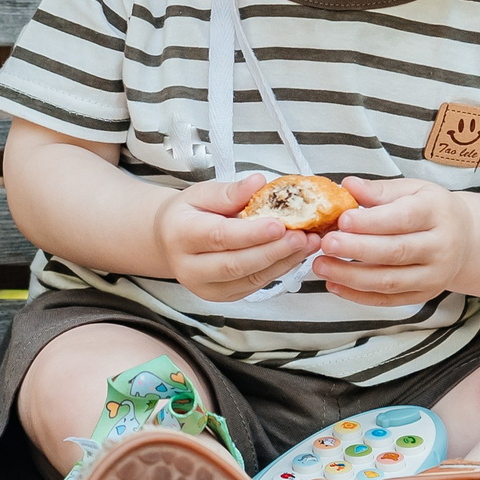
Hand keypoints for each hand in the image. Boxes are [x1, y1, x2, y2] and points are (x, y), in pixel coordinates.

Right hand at [155, 174, 318, 302]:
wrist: (170, 241)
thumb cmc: (189, 213)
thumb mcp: (201, 193)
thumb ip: (230, 191)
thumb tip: (258, 183)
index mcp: (181, 236)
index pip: (219, 237)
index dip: (252, 233)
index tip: (281, 224)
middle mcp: (190, 268)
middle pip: (236, 264)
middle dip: (274, 251)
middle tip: (304, 236)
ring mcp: (206, 287)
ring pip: (250, 279)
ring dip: (283, 261)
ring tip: (309, 242)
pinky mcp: (223, 296)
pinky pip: (255, 285)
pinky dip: (279, 269)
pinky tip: (296, 253)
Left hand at [313, 178, 473, 307]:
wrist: (465, 239)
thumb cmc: (431, 210)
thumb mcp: (412, 190)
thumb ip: (379, 190)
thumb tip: (348, 185)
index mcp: (437, 213)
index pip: (403, 218)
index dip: (371, 222)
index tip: (341, 220)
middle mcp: (440, 247)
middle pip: (395, 252)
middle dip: (356, 250)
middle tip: (325, 244)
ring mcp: (434, 275)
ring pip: (389, 281)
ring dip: (351, 276)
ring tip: (321, 266)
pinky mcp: (423, 295)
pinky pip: (388, 300)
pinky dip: (358, 295)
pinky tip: (334, 285)